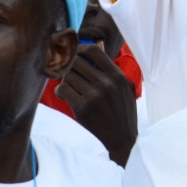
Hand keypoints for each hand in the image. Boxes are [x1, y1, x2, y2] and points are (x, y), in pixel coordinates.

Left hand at [55, 44, 138, 165]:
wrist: (122, 140)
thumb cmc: (123, 113)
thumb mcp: (125, 89)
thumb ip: (113, 70)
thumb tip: (97, 46)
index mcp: (117, 76)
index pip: (93, 51)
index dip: (80, 49)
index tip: (75, 54)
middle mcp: (106, 84)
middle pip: (76, 62)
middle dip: (69, 66)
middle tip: (68, 72)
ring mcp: (93, 96)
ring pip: (67, 75)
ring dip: (65, 80)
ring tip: (70, 87)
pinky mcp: (82, 109)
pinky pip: (62, 89)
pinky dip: (61, 91)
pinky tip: (66, 97)